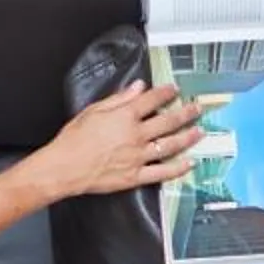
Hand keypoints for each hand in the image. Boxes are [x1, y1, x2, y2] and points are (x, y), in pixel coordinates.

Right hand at [27, 83, 202, 199]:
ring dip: (187, 137)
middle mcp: (135, 135)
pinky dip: (178, 168)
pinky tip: (189, 163)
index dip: (165, 93)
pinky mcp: (135, 176)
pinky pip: (162, 172)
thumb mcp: (93, 111)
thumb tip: (138, 87)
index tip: (174, 89)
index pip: (152, 100)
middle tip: (196, 108)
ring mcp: (138, 157)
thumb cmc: (73, 140)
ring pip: (170, 145)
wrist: (64, 167)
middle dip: (185, 113)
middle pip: (168, 121)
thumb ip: (119, 98)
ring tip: (199, 131)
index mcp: (125, 117)